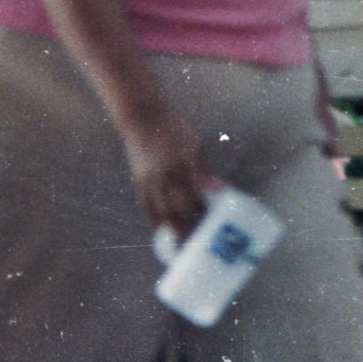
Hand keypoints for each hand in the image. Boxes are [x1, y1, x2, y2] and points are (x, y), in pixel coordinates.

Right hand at [121, 110, 216, 237]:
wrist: (144, 119)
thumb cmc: (173, 130)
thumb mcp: (195, 145)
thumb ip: (205, 171)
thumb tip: (222, 190)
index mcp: (185, 162)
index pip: (198, 193)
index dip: (206, 210)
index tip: (215, 222)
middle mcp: (168, 173)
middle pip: (181, 207)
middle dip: (192, 225)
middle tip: (202, 239)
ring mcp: (152, 180)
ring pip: (164, 212)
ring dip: (175, 229)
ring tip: (185, 242)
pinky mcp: (140, 183)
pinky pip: (148, 208)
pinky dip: (157, 222)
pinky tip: (166, 232)